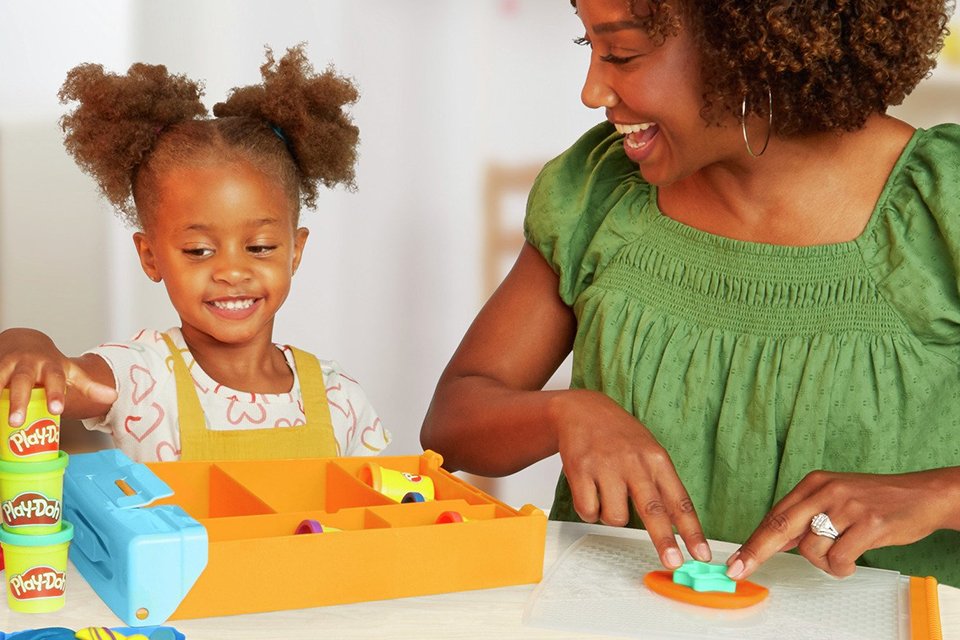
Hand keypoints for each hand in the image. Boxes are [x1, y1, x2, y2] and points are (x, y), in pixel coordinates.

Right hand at [0, 328, 116, 424]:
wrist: (24, 340)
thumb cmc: (49, 363)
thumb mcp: (70, 371)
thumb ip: (90, 385)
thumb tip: (114, 397)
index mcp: (50, 367)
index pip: (55, 380)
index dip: (56, 394)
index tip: (57, 410)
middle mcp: (26, 365)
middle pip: (22, 382)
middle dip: (19, 400)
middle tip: (17, 421)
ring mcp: (5, 365)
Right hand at [550, 388, 711, 568]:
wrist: (582, 409)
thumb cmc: (619, 436)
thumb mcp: (648, 451)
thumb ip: (661, 484)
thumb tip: (677, 525)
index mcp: (657, 459)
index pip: (680, 501)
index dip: (692, 532)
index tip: (702, 555)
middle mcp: (634, 462)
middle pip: (653, 510)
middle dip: (664, 541)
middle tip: (673, 564)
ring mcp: (606, 466)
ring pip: (615, 517)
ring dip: (611, 516)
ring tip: (606, 495)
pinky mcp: (580, 470)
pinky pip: (588, 511)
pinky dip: (589, 510)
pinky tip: (589, 491)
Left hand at [726, 468, 959, 579]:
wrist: (922, 495)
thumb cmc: (874, 500)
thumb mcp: (834, 498)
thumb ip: (805, 518)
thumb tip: (773, 542)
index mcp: (813, 483)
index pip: (775, 516)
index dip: (753, 541)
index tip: (736, 560)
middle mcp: (825, 491)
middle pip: (780, 526)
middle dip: (756, 552)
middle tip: (739, 570)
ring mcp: (846, 506)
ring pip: (811, 548)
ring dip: (824, 562)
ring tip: (844, 553)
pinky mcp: (868, 524)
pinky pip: (839, 558)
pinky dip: (842, 567)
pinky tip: (854, 559)